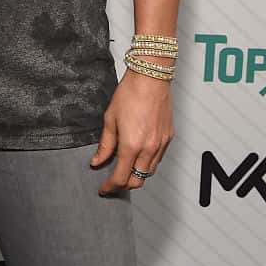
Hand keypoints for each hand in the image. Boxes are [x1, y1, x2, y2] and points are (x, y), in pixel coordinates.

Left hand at [90, 69, 174, 194]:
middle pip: (137, 180)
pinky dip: (147, 163)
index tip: (103, 188)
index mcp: (132, 145)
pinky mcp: (168, 138)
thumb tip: (97, 161)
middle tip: (112, 181)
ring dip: (137, 174)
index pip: (121, 177)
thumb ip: (105, 144)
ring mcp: (161, 144)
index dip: (110, 186)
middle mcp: (149, 149)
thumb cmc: (130, 93)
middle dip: (124, 185)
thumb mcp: (110, 119)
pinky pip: (158, 159)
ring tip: (124, 167)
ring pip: (149, 172)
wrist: (150, 78)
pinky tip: (138, 154)